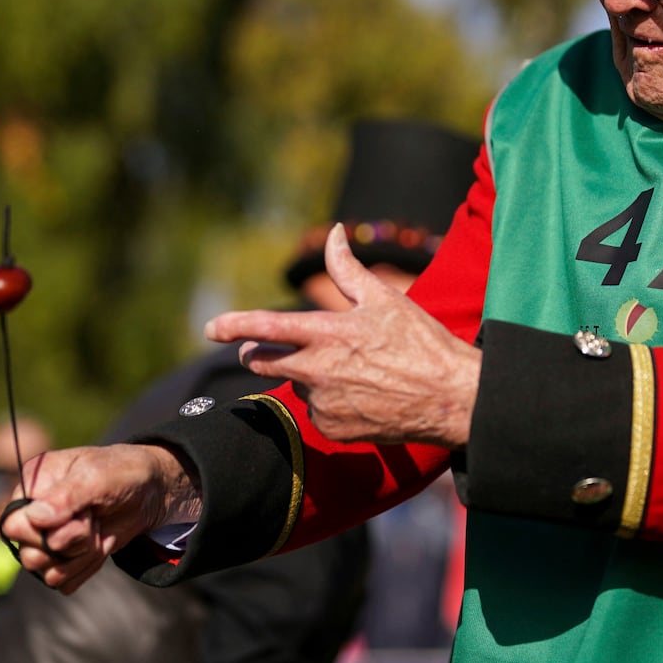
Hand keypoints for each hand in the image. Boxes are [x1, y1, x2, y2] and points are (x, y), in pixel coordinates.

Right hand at [0, 443, 200, 594]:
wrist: (149, 491)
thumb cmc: (123, 473)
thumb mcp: (99, 476)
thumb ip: (67, 496)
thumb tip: (35, 517)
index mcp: (32, 484)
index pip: (14, 525)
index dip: (50, 528)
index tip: (83, 512)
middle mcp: (32, 514)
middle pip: (30, 555)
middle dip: (71, 544)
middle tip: (93, 520)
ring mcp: (45, 539)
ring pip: (48, 573)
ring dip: (82, 556)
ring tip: (98, 530)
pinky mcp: (62, 559)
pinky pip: (64, 583)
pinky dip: (88, 567)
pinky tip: (100, 544)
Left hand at [205, 223, 480, 447]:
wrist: (451, 399)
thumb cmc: (421, 343)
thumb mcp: (385, 298)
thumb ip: (347, 268)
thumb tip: (332, 232)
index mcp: (328, 334)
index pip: (268, 326)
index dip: (235, 324)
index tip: (211, 326)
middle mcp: (318, 372)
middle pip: (265, 361)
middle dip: (256, 352)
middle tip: (257, 347)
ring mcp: (324, 405)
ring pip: (297, 384)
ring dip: (307, 374)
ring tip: (349, 369)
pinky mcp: (334, 430)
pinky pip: (318, 412)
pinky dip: (328, 401)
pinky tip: (360, 394)